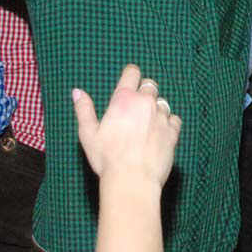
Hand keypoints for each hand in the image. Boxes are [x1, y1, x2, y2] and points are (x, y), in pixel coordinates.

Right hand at [72, 65, 180, 188]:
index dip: (131, 74)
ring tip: (146, 125)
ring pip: (162, 103)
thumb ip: (83, 110)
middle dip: (143, 92)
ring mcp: (161, 117)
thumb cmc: (107, 158)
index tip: (129, 82)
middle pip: (150, 85)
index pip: (132, 72)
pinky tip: (160, 133)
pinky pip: (174, 119)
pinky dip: (168, 123)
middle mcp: (145, 103)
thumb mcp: (88, 133)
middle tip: (135, 109)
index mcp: (124, 99)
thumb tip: (77, 92)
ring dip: (155, 109)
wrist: (132, 180)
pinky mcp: (173, 132)